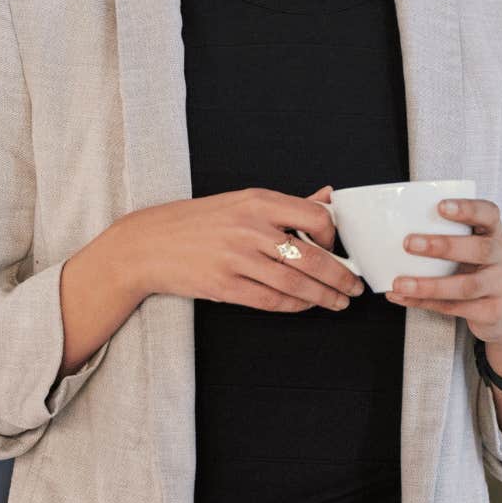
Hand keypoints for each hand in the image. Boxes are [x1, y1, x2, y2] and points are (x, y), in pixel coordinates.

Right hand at [116, 186, 362, 312]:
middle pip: (312, 257)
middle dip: (341, 276)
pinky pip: (272, 300)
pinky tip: (305, 305)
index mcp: (256, 201)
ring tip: (338, 302)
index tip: (339, 249)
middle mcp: (249, 228)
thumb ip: (286, 203)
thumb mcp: (240, 202)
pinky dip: (295, 306)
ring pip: (296, 283)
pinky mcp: (225, 286)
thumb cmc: (196, 222)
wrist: (148, 244)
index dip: (334, 237)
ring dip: (324, 297)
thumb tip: (328, 196)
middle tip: (354, 286)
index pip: (314, 216)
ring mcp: (237, 258)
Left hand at [387, 198, 501, 359]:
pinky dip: (425, 303)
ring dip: (429, 285)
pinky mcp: (492, 312)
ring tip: (399, 283)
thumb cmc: (480, 270)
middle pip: (478, 250)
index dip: (466, 209)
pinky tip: (402, 297)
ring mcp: (500, 286)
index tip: (440, 206)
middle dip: (442, 246)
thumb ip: (450, 236)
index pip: (488, 214)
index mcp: (495, 234)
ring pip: (465, 286)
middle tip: (408, 243)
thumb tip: (393, 231)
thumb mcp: (474, 248)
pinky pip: (455, 308)